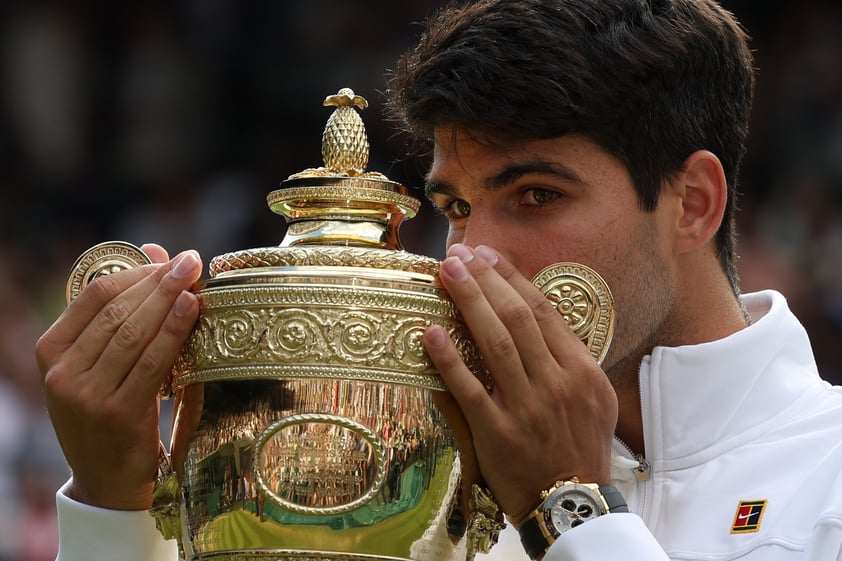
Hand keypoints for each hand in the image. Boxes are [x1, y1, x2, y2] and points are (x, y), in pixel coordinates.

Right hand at [36, 244, 201, 509]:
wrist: (107, 481)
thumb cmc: (111, 411)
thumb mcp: (104, 362)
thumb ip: (123, 310)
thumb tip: (156, 250)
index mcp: (52, 350)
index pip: (94, 294)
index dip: (136, 271)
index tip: (169, 258)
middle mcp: (62, 371)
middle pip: (117, 310)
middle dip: (159, 280)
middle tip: (191, 260)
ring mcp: (87, 395)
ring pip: (133, 332)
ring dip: (169, 299)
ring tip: (195, 277)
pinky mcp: (117, 413)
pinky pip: (152, 362)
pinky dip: (174, 331)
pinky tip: (192, 309)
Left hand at [424, 244, 617, 524]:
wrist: (573, 504)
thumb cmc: (580, 448)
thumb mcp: (595, 399)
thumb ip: (569, 359)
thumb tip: (538, 317)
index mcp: (582, 371)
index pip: (542, 311)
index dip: (511, 278)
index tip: (487, 255)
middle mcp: (556, 383)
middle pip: (516, 318)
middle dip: (485, 280)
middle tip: (458, 255)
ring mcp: (527, 408)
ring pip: (494, 343)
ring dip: (468, 303)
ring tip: (446, 274)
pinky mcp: (498, 433)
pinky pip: (469, 389)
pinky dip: (449, 359)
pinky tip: (430, 332)